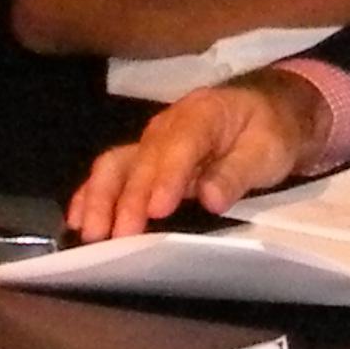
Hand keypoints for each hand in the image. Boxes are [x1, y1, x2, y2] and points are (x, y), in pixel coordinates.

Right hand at [67, 70, 329, 236]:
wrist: (269, 111)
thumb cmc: (270, 130)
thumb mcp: (267, 150)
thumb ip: (237, 173)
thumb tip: (211, 199)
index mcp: (202, 115)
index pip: (179, 147)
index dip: (166, 178)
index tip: (157, 210)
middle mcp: (167, 126)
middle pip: (141, 160)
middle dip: (127, 200)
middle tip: (118, 238)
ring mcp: (151, 142)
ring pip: (116, 165)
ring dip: (100, 199)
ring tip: (91, 234)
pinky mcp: (144, 159)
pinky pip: (113, 174)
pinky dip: (92, 195)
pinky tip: (79, 221)